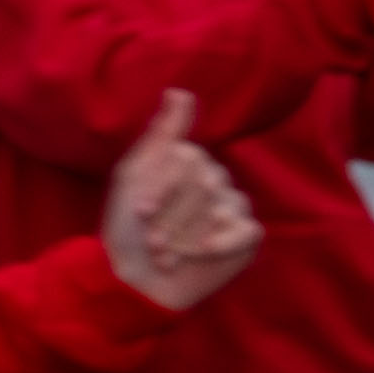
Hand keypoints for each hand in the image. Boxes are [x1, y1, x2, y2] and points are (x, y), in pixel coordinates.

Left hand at [99, 95, 262, 310]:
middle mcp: (214, 183)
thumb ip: (161, 134)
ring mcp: (232, 210)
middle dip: (173, 217)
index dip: (164, 188)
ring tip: (168, 255)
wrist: (134, 281)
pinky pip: (246, 229)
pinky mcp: (245, 238)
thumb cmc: (127, 229)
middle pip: (207, 184)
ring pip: (223, 207)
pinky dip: (221, 243)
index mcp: (188, 164)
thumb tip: (180, 92)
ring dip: (187, 236)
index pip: (190, 159)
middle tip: (153, 240)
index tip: (140, 210)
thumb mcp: (134, 174)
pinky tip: (202, 253)